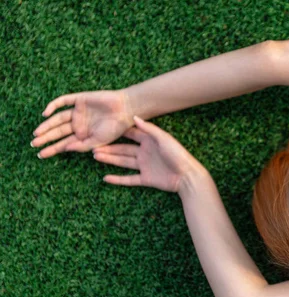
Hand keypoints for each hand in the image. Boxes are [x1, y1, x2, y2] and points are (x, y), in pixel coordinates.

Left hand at [32, 90, 133, 157]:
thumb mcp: (99, 141)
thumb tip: (65, 148)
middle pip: (58, 131)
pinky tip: (45, 113)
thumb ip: (82, 146)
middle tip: (34, 144)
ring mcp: (78, 111)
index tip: (41, 155)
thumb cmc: (116, 128)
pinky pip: (62, 102)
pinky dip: (53, 106)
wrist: (125, 109)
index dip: (53, 148)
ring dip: (47, 125)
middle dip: (46, 138)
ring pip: (57, 118)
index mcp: (83, 134)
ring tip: (37, 133)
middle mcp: (78, 123)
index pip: (64, 143)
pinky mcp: (79, 100)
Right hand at [92, 116, 206, 192]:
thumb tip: (134, 117)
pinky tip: (105, 178)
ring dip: (109, 160)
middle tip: (92, 146)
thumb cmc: (178, 154)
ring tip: (95, 156)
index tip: (104, 127)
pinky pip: (129, 179)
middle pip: (123, 149)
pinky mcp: (146, 179)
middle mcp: (145, 153)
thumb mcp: (163, 139)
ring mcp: (145, 166)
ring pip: (123, 162)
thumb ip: (149, 129)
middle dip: (109, 148)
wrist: (187, 176)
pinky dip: (117, 179)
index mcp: (150, 141)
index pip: (131, 135)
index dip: (118, 132)